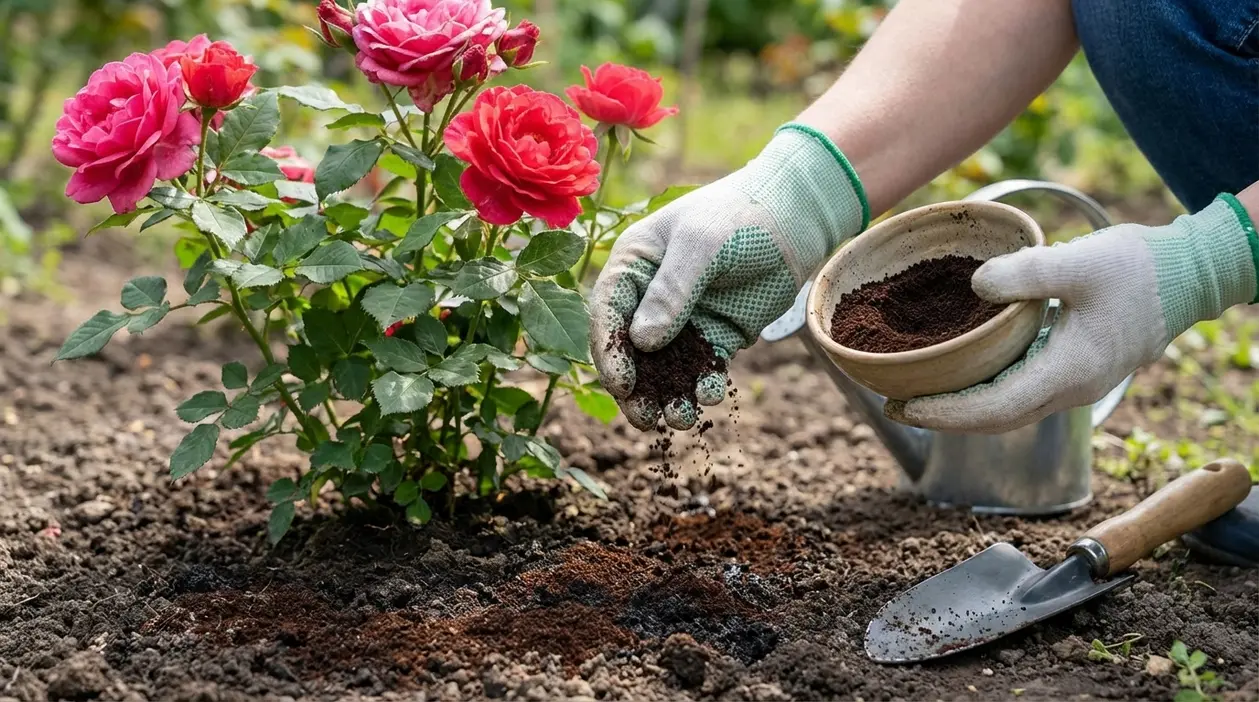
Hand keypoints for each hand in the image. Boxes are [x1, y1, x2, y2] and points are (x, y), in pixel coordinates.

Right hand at [590, 124, 867, 429]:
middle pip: (631, 351)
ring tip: (681, 420)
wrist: (795, 217)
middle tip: (646, 419)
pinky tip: (710, 396)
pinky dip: (703, 385)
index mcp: (633, 266)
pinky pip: (702, 368)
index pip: (608, 314)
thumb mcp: (701, 245)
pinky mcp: (715, 334)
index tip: (622, 384)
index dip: (610, 352)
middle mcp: (650, 296)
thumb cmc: (739, 216)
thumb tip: (642, 341)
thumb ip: (671, 291)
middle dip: (636, 388)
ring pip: (665, 367)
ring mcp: (683, 319)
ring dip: (668, 395)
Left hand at [886, 196, 1257, 432]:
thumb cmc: (1139, 267)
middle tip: (897, 404)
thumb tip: (975, 284)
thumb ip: (1025, 273)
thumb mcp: (1079, 261)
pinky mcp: (1076, 370)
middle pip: (996, 419)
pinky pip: (1022, 392)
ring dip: (964, 407)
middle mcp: (1070, 389)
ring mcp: (1075, 384)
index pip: (995, 408)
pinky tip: (961, 375)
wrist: (1190, 273)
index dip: (947, 413)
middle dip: (945, 417)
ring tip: (920, 395)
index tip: (906, 406)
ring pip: (1009, 409)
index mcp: (1069, 372)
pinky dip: (986, 391)